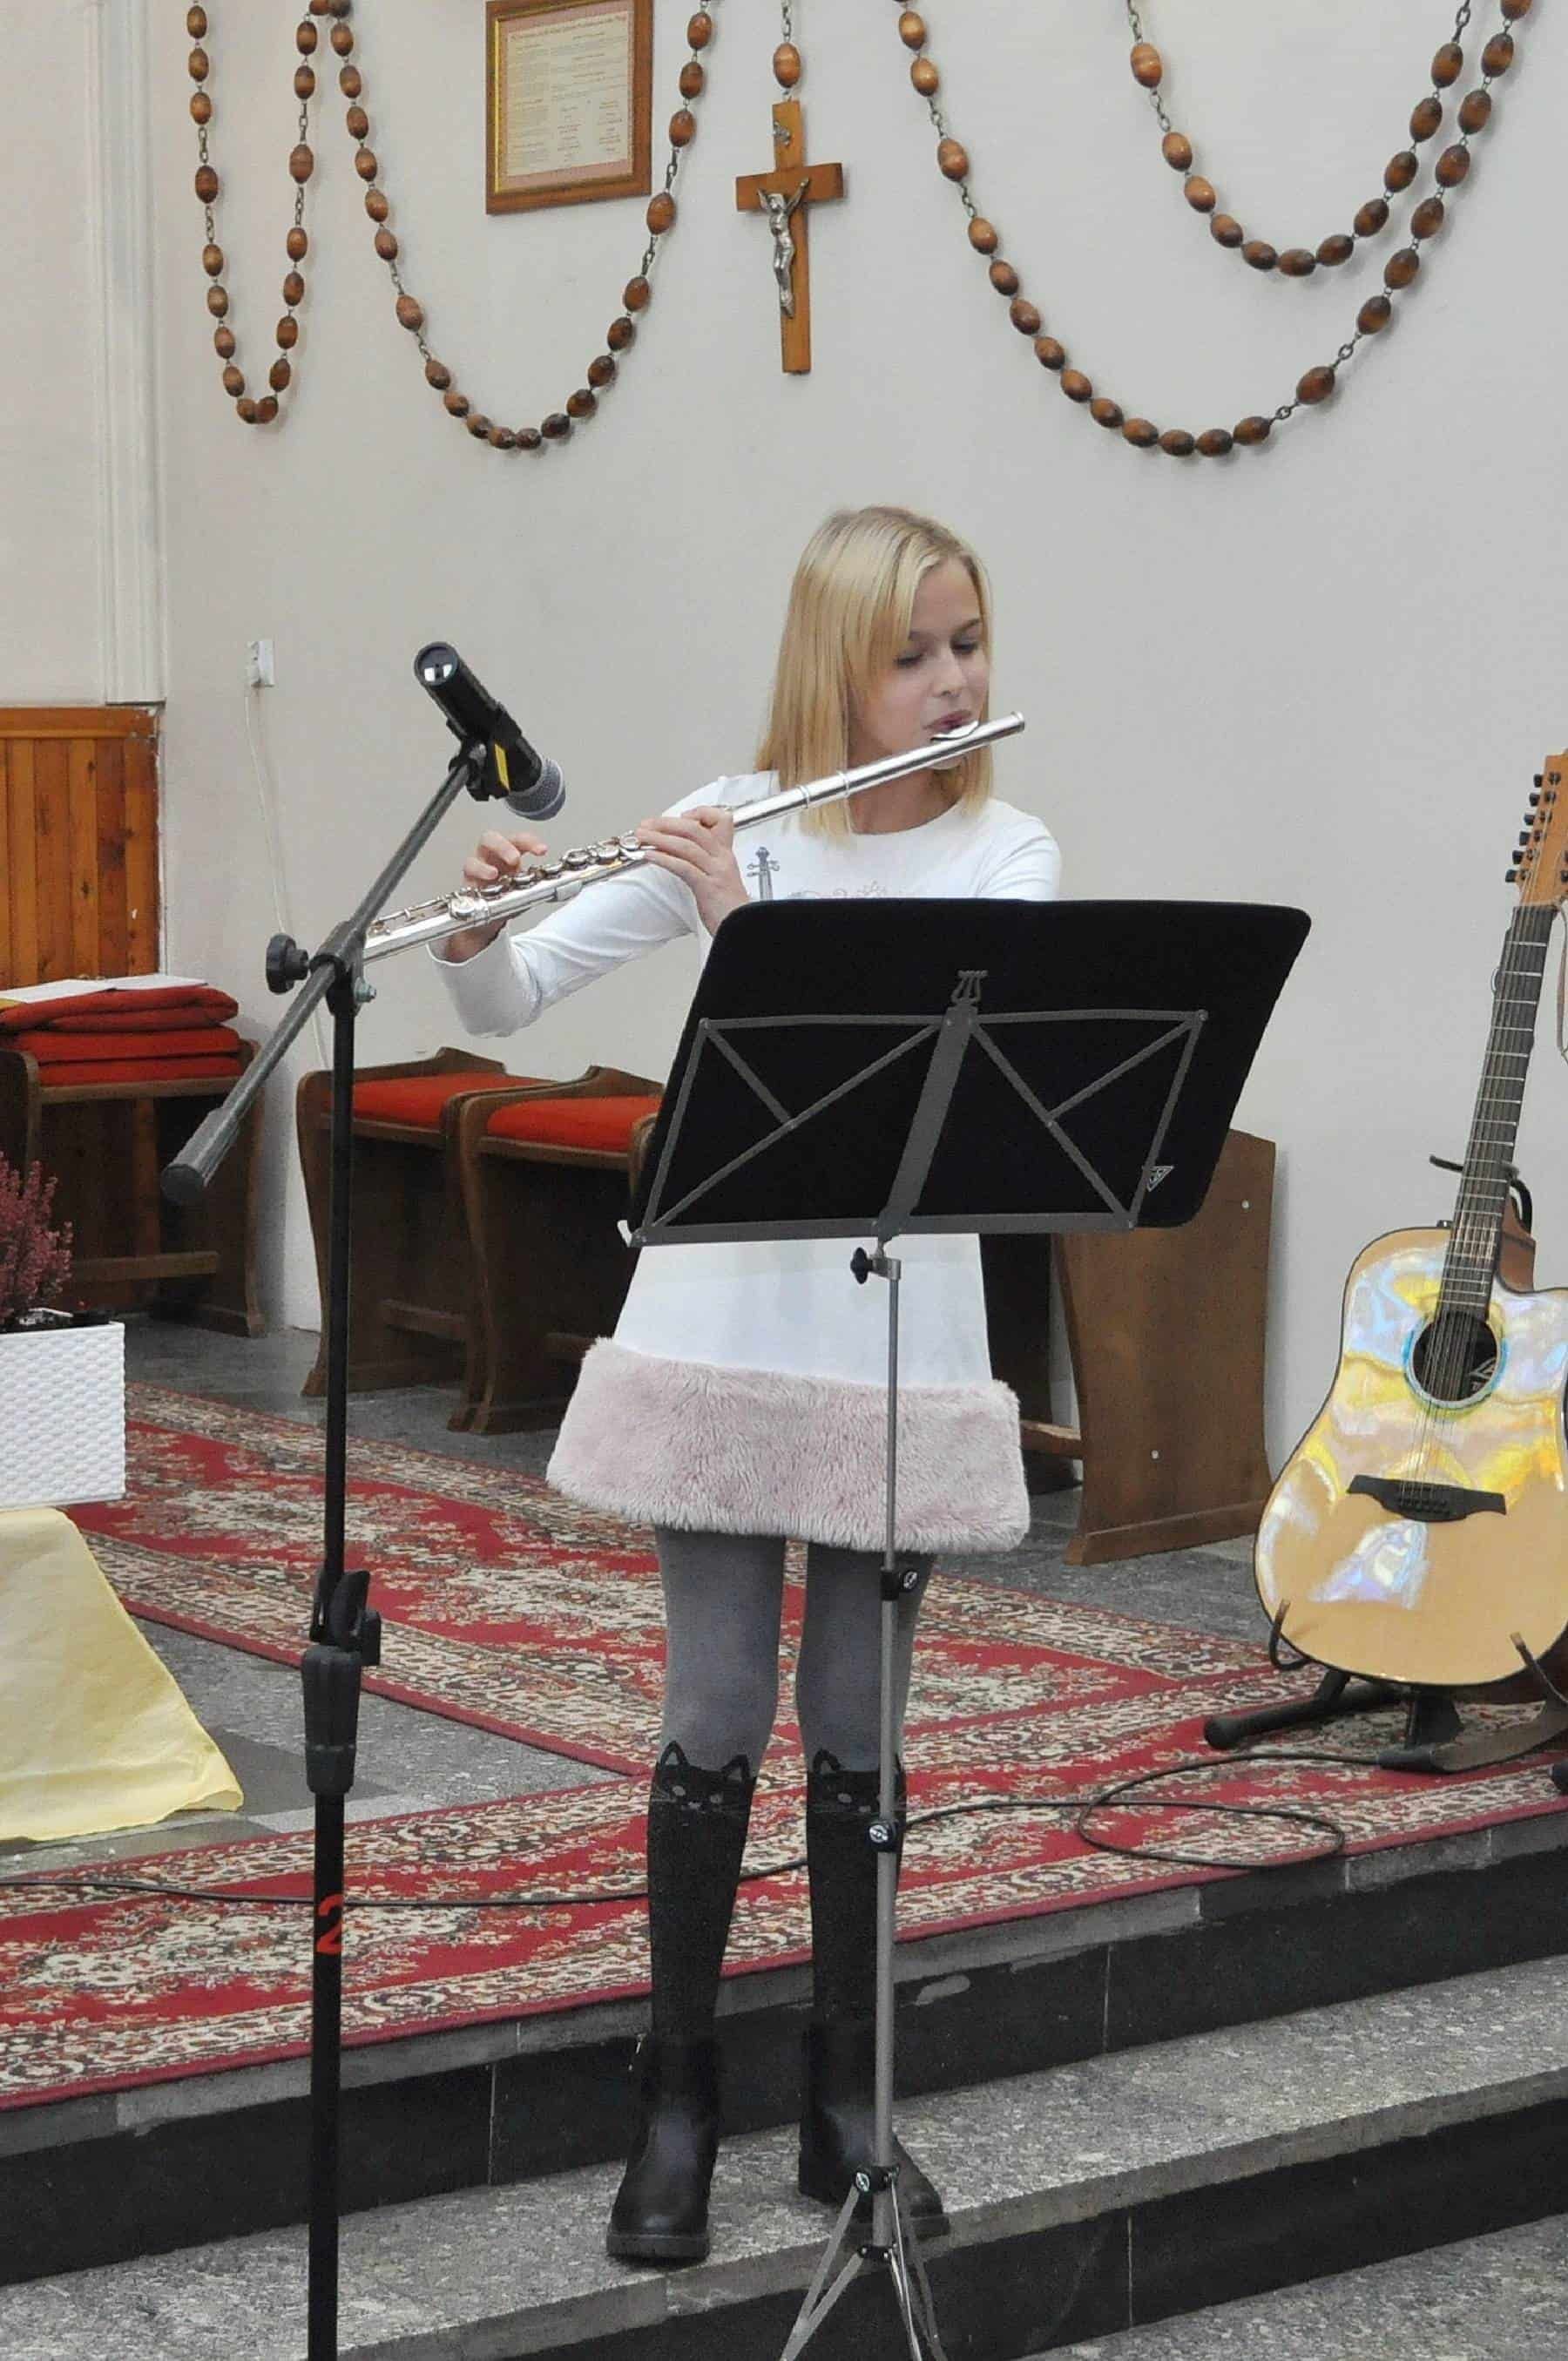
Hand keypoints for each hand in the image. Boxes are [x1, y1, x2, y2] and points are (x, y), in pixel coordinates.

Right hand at [439, 826, 548, 962]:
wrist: (486, 922)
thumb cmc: (505, 900)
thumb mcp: (526, 892)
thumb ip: (541, 886)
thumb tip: (565, 886)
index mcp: (509, 855)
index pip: (518, 840)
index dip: (530, 841)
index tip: (542, 850)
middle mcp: (493, 856)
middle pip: (496, 836)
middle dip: (508, 843)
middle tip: (517, 858)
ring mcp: (480, 863)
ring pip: (483, 845)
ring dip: (496, 852)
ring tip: (507, 865)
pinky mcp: (469, 876)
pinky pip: (470, 866)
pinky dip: (480, 869)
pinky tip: (491, 877)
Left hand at [635, 806, 748, 934]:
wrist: (744, 929)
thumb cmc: (729, 909)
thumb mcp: (718, 878)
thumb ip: (702, 863)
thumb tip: (676, 853)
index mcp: (725, 854)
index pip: (719, 819)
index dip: (698, 814)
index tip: (679, 818)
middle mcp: (722, 858)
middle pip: (694, 829)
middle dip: (666, 823)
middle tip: (647, 825)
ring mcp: (716, 871)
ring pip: (686, 845)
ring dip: (659, 838)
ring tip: (642, 837)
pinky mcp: (708, 887)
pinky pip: (683, 867)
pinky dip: (664, 859)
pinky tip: (650, 856)